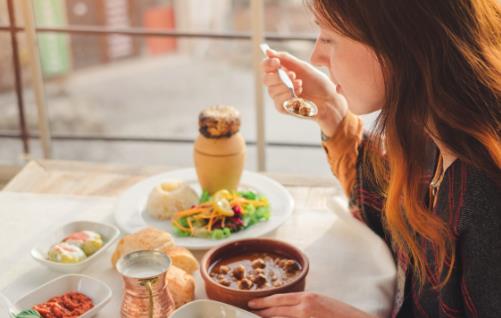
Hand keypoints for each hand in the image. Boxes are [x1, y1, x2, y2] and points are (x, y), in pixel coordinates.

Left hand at [248, 292, 374, 317]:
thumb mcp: (322, 303)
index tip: (252, 304)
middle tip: (249, 313)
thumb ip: (304, 305)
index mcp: (307, 298)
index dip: (263, 302)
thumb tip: (289, 308)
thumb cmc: (342, 315)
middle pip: (275, 311)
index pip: (279, 299)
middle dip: (261, 313)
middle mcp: (304, 308)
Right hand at [261, 49, 347, 136]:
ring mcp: (280, 97)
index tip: (277, 62)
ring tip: (300, 84)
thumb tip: (269, 51)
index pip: (265, 67)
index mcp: (281, 72)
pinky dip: (288, 96)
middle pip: (266, 79)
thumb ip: (285, 59)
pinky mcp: (283, 108)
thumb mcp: (302, 67)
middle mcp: (278, 85)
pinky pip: (277, 101)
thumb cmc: (317, 83)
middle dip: (279, 76)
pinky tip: (299, 93)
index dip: (268, 63)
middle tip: (293, 75)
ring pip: (271, 90)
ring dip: (286, 85)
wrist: (328, 99)